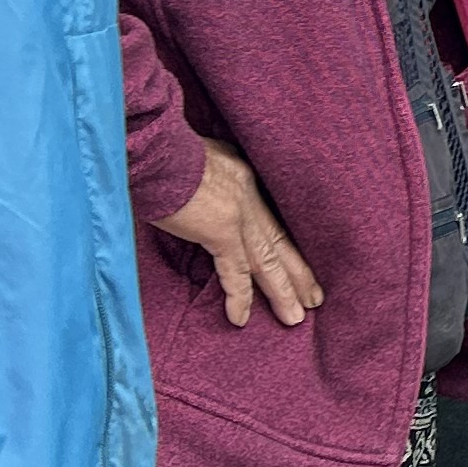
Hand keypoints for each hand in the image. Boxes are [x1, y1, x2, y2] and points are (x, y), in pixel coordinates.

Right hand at [152, 141, 319, 327]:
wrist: (153, 147)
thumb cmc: (163, 151)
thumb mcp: (196, 157)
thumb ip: (207, 177)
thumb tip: (201, 191)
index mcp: (244, 174)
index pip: (270, 216)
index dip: (285, 241)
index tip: (297, 261)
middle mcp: (249, 193)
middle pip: (279, 240)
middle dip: (297, 272)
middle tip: (314, 299)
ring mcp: (238, 213)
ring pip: (267, 261)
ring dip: (281, 291)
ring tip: (295, 318)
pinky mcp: (220, 230)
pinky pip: (235, 272)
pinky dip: (239, 297)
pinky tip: (240, 319)